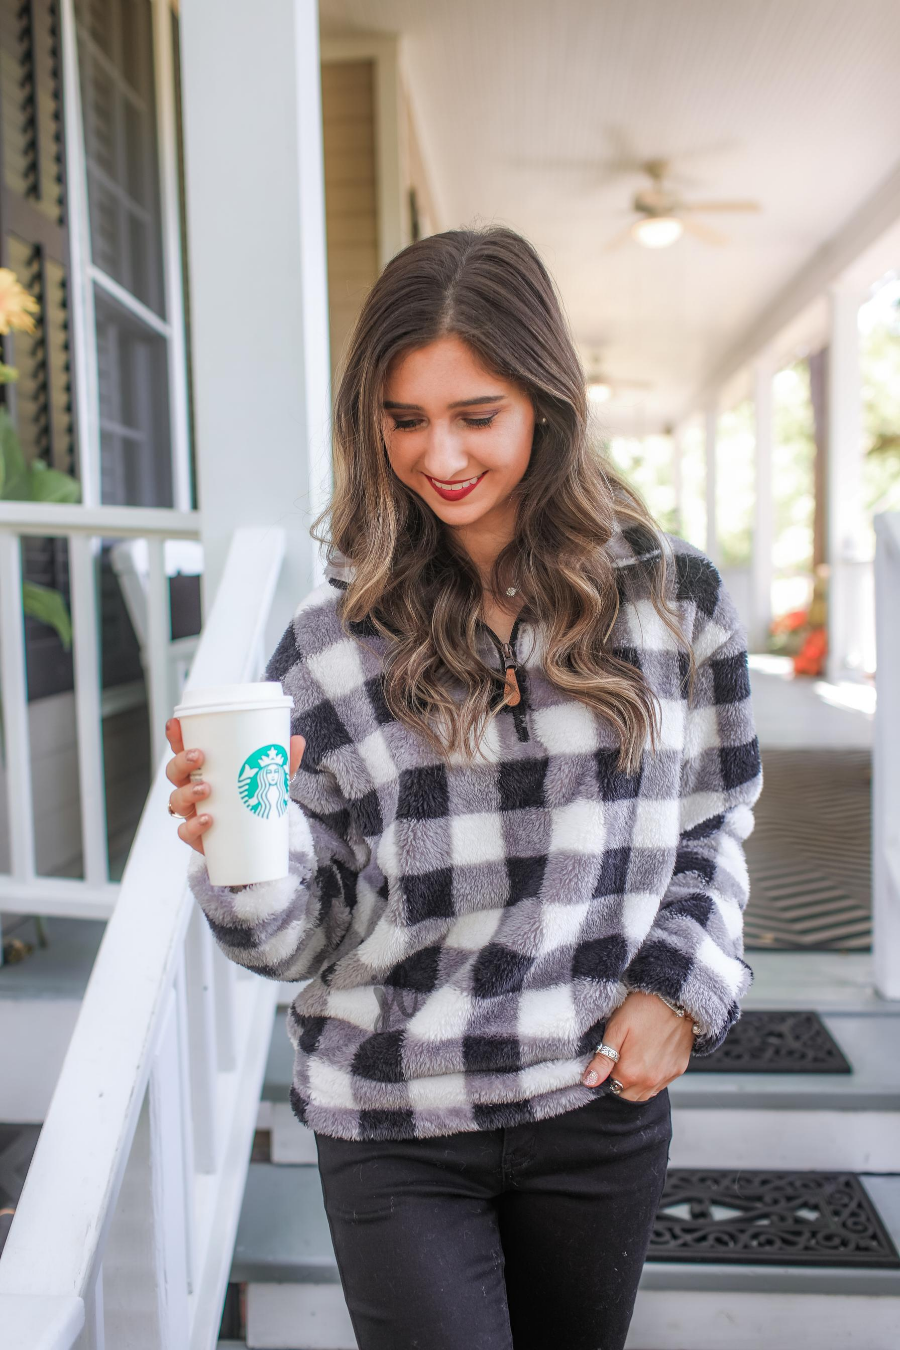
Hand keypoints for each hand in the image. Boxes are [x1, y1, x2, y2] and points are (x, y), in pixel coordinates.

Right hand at [165, 717, 305, 855]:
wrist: (257, 837)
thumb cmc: (255, 797)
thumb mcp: (270, 777)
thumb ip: (283, 760)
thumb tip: (297, 741)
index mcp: (204, 768)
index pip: (182, 748)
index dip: (175, 736)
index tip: (176, 724)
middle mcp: (191, 787)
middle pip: (174, 772)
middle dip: (181, 762)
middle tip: (198, 756)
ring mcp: (192, 811)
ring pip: (176, 799)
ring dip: (187, 792)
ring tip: (205, 789)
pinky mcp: (197, 835)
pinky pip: (185, 831)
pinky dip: (193, 826)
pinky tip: (207, 819)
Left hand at [581, 991, 693, 1100]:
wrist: (675, 997)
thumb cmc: (642, 1008)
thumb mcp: (616, 1029)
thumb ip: (602, 1059)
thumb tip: (589, 1081)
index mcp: (630, 1073)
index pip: (611, 1088)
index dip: (607, 1074)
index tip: (610, 1058)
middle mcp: (650, 1081)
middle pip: (628, 1095)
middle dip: (621, 1082)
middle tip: (622, 1056)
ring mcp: (666, 1077)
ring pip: (645, 1093)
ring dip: (637, 1082)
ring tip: (636, 1056)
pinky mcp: (679, 1069)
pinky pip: (661, 1084)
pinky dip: (653, 1077)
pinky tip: (650, 1056)